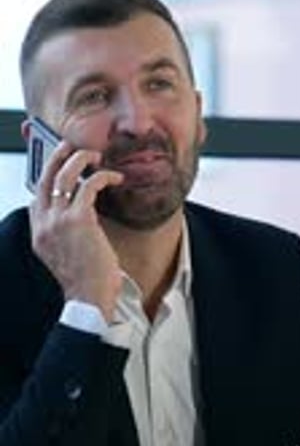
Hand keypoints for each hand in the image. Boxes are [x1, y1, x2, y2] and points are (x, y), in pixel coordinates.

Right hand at [30, 141, 123, 322]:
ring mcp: (58, 220)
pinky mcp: (79, 220)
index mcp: (38, 233)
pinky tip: (116, 178)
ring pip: (65, 174)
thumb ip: (66, 233)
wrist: (90, 300)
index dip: (49, 175)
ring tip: (96, 157)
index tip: (62, 164)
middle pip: (45, 176)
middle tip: (72, 146)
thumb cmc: (86, 281)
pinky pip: (89, 185)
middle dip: (58, 155)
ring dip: (82, 159)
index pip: (37, 195)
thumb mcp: (67, 254)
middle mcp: (43, 223)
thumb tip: (82, 213)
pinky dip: (104, 176)